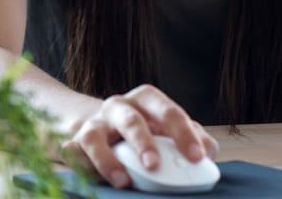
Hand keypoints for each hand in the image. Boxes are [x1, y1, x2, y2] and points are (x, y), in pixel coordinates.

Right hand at [59, 84, 218, 188]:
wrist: (98, 126)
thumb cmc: (141, 129)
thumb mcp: (165, 128)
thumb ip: (189, 136)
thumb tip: (210, 152)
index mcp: (146, 100)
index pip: (168, 112)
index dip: (184, 134)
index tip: (197, 157)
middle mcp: (119, 106)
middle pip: (132, 120)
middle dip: (144, 142)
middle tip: (154, 165)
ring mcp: (94, 123)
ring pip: (95, 136)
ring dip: (108, 160)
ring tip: (123, 181)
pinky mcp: (72, 141)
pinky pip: (71, 153)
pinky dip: (79, 166)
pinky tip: (90, 177)